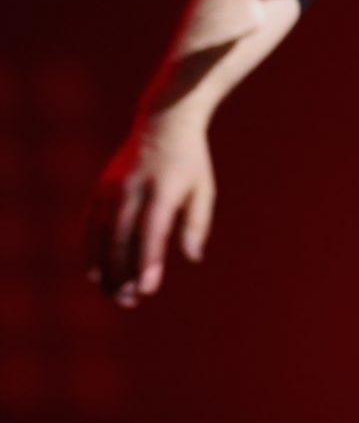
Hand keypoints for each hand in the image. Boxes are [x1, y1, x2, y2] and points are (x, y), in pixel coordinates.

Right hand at [85, 113, 215, 305]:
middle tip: (131, 301)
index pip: (153, 231)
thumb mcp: (203, 187)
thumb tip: (192, 257)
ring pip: (102, 236)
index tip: (149, 290)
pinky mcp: (100, 189)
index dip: (149, 262)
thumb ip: (197, 223)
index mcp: (165, 187)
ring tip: (114, 295)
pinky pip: (90, 225)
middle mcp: (134, 188)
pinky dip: (91, 251)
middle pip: (123, 239)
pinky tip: (96, 274)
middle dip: (124, 274)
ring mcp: (113, 188)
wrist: (164, 121)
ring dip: (106, 269)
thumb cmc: (190, 161)